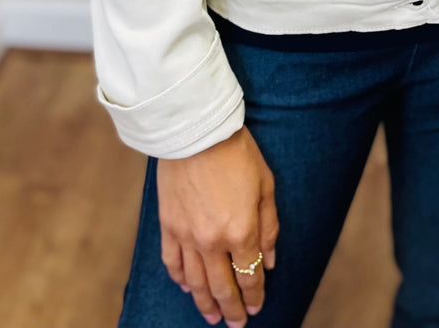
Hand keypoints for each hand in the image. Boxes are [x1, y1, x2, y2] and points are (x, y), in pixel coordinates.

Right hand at [156, 124, 278, 325]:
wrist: (196, 129)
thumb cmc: (236, 152)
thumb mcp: (265, 185)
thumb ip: (269, 226)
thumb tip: (270, 260)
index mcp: (241, 231)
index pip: (249, 277)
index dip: (254, 296)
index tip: (257, 308)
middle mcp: (212, 241)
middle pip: (222, 288)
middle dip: (231, 309)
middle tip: (236, 324)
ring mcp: (186, 236)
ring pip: (195, 283)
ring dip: (205, 303)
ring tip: (211, 317)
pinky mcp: (168, 225)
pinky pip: (172, 263)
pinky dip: (180, 279)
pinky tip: (186, 287)